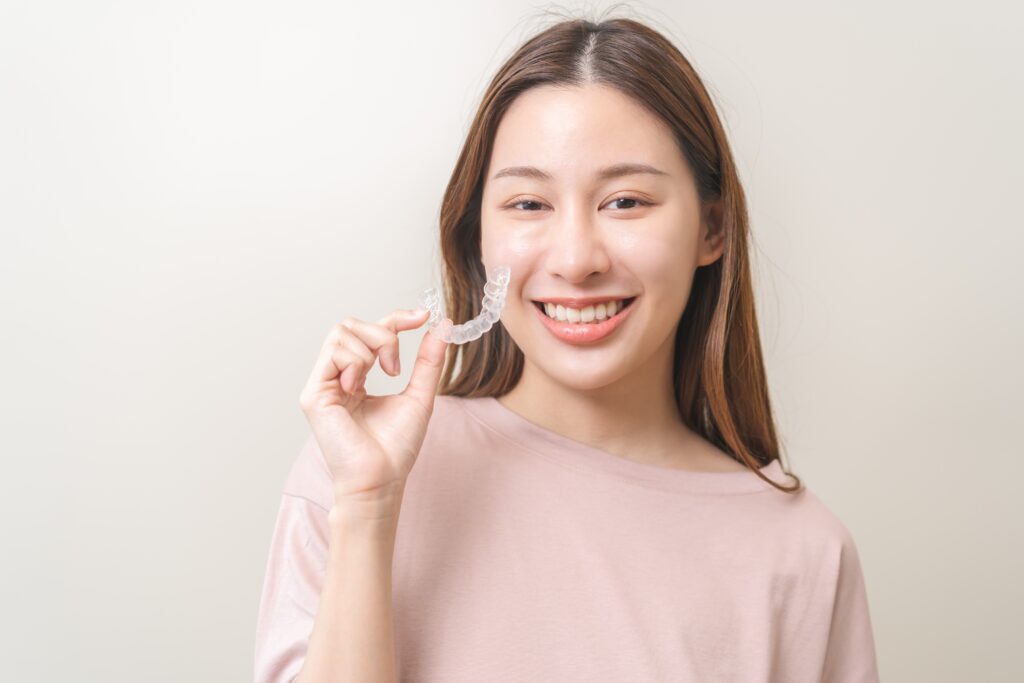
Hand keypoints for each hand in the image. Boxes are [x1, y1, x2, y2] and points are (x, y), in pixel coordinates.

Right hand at [298, 308, 450, 503]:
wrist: (382, 478)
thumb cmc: (396, 447)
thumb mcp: (420, 394)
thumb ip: (429, 360)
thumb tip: (443, 326)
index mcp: (358, 377)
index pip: (371, 332)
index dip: (396, 318)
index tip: (423, 317)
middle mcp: (337, 377)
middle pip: (351, 325)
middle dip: (383, 333)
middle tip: (397, 366)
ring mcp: (323, 384)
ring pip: (341, 332)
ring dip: (371, 347)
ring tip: (382, 376)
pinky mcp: (313, 394)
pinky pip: (334, 353)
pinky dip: (355, 361)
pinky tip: (359, 386)